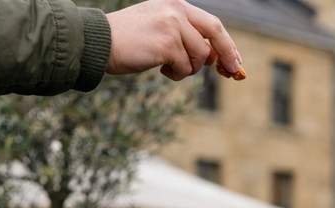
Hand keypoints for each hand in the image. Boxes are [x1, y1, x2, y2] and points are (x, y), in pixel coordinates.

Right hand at [105, 0, 244, 81]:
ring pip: (199, 57)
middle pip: (215, 34)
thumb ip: (185, 35)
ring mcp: (172, 26)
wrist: (99, 42)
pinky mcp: (167, 43)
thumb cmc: (129, 40)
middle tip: (233, 72)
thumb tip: (215, 57)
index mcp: (176, 5)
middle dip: (228, 55)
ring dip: (188, 69)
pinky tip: (159, 68)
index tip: (235, 60)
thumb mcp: (160, 28)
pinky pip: (185, 67)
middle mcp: (176, 11)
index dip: (227, 44)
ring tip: (168, 67)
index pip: (212, 24)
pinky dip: (175, 74)